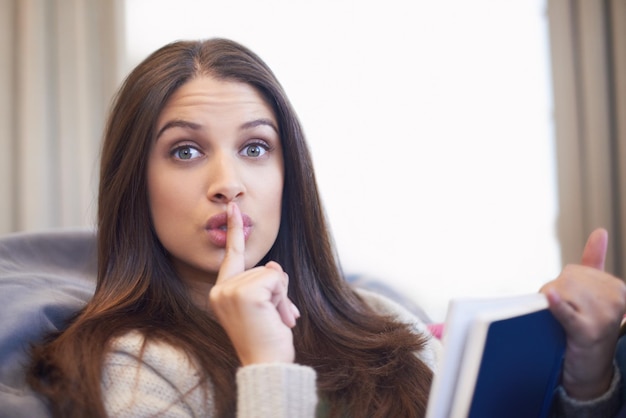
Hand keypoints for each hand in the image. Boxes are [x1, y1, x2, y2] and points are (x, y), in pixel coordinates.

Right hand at [209, 202, 299, 364]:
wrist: (267, 366)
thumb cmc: (267, 340)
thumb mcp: (266, 306)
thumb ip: (265, 282)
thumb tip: (274, 266)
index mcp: (221, 293)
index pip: (232, 256)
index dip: (233, 231)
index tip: (233, 207)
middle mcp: (220, 290)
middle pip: (265, 267)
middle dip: (279, 291)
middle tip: (277, 318)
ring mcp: (230, 291)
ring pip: (273, 273)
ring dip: (282, 297)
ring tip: (276, 321)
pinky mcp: (245, 293)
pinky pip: (277, 278)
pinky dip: (283, 297)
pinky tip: (276, 317)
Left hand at [540, 228, 625, 398]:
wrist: (589, 372)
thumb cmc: (588, 328)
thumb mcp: (595, 294)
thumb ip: (596, 262)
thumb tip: (600, 231)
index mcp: (617, 288)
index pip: (573, 272)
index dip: (561, 287)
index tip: (574, 306)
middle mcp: (616, 300)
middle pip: (565, 280)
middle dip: (555, 294)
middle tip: (566, 318)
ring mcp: (604, 316)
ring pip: (561, 293)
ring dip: (552, 305)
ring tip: (565, 325)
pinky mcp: (588, 331)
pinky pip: (568, 313)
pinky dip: (557, 305)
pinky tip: (549, 295)